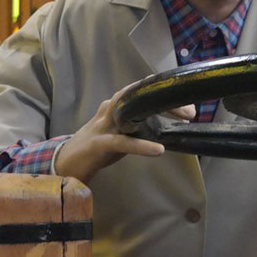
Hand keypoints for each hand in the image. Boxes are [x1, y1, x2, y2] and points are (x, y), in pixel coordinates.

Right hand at [54, 81, 194, 183]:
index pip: (143, 93)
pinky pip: (123, 142)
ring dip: (160, 114)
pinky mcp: (99, 143)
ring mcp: (104, 125)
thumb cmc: (95, 149)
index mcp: (116, 107)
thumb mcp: (120, 134)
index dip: (165, 94)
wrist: (64, 164)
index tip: (188, 102)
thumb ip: (136, 127)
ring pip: (132, 112)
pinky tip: (158, 150)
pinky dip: (141, 145)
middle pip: (141, 97)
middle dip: (167, 100)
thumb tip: (163, 126)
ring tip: (183, 119)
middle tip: (191, 110)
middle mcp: (111, 110)